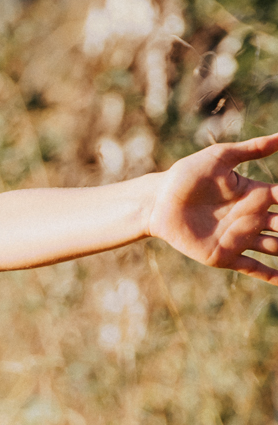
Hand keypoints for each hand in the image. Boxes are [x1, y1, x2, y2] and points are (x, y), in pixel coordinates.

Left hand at [148, 134, 277, 275]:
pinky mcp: (224, 256)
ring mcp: (241, 238)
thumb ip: (254, 148)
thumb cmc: (188, 175)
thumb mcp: (222, 157)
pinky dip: (270, 275)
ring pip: (276, 248)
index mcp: (257, 194)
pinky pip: (252, 268)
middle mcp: (253, 218)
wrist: (159, 201)